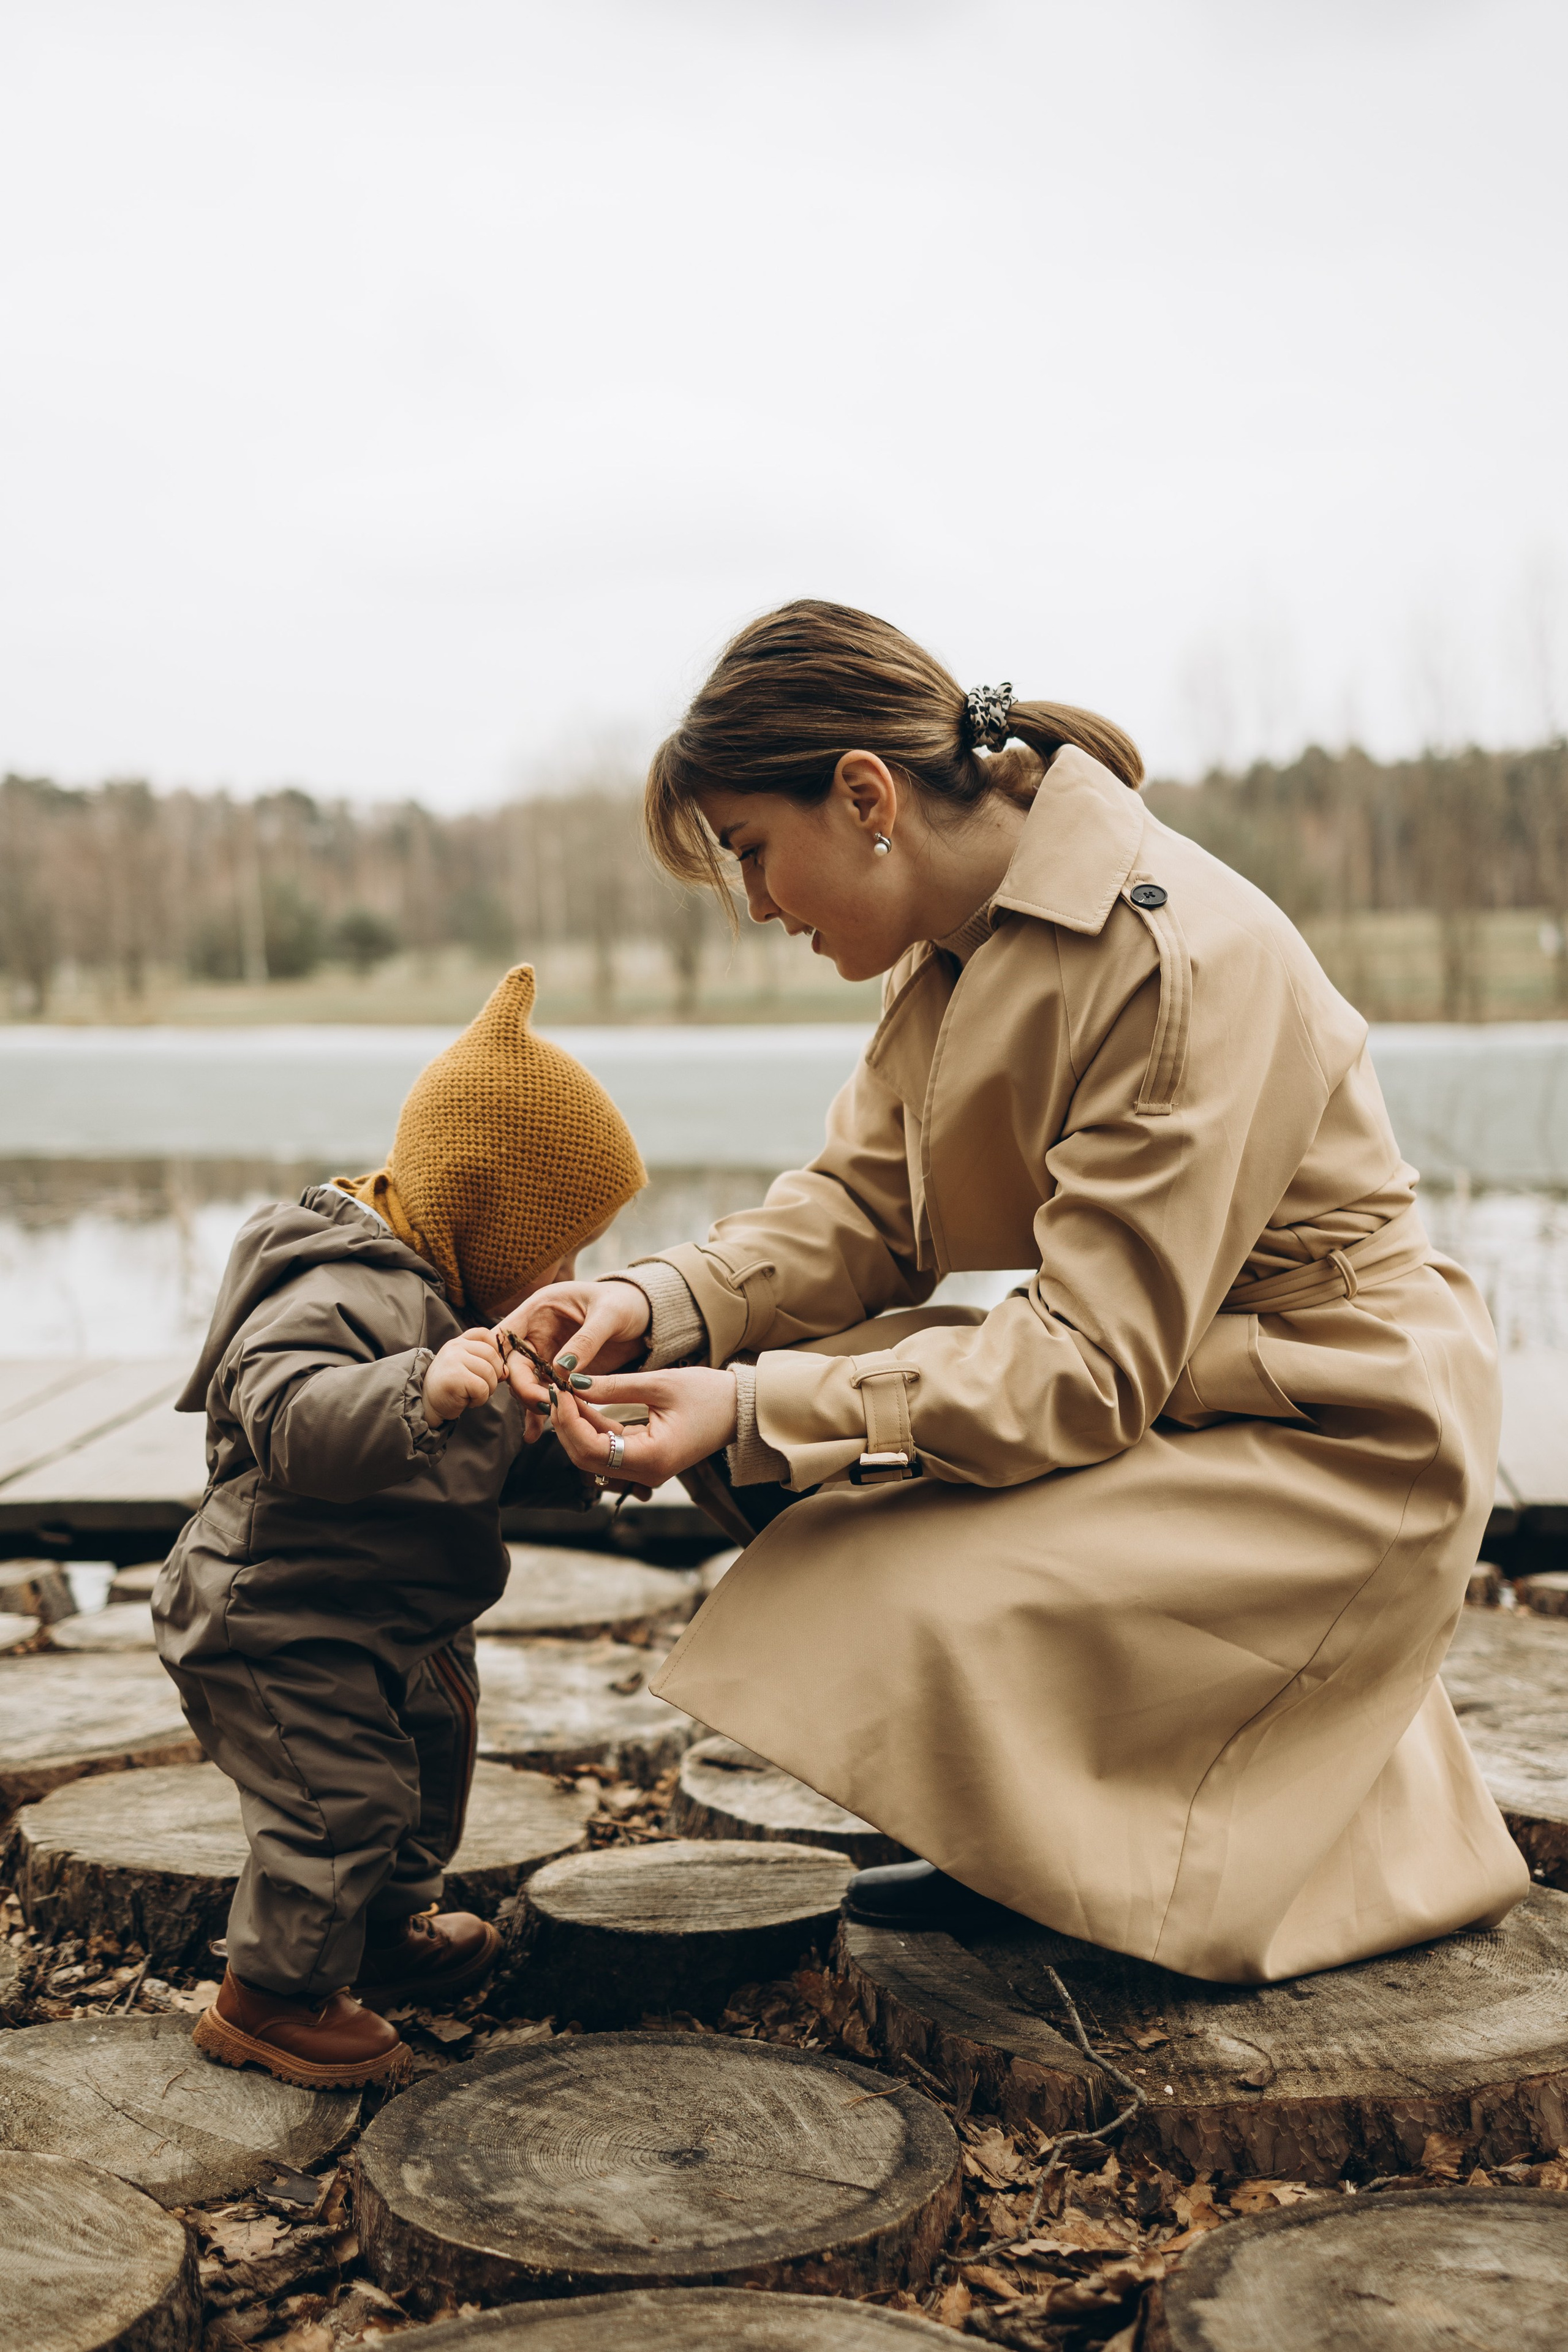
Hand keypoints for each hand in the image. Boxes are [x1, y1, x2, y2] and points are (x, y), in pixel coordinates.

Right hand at [422, 1330, 503, 1428]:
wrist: (426, 1404)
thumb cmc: (450, 1387)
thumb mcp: (467, 1369)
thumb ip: (486, 1365)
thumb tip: (506, 1371)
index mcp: (459, 1342)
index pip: (485, 1334)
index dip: (496, 1349)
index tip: (492, 1366)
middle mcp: (455, 1347)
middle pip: (492, 1355)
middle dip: (494, 1375)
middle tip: (483, 1387)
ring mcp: (454, 1360)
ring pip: (489, 1373)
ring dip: (487, 1390)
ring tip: (473, 1395)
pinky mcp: (455, 1377)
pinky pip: (482, 1388)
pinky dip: (480, 1399)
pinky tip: (468, 1401)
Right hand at [495, 1279, 651, 1427]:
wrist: (644, 1314)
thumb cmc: (625, 1302)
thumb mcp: (609, 1314)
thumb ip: (586, 1340)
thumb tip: (562, 1369)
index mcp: (540, 1308)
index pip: (506, 1333)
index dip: (500, 1356)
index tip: (509, 1379)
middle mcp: (537, 1332)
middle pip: (513, 1364)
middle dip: (525, 1386)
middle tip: (547, 1404)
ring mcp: (547, 1353)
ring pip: (527, 1383)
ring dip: (534, 1402)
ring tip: (550, 1419)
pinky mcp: (559, 1372)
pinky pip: (544, 1393)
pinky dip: (541, 1412)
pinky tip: (536, 1433)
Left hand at [545, 1368, 738, 1492]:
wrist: (741, 1408)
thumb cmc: (709, 1394)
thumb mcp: (659, 1383)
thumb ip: (613, 1386)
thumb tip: (573, 1382)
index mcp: (652, 1457)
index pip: (590, 1448)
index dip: (568, 1419)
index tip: (558, 1389)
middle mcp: (646, 1472)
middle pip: (586, 1459)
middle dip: (566, 1425)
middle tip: (556, 1390)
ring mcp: (646, 1470)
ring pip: (593, 1456)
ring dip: (576, 1427)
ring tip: (567, 1392)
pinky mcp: (646, 1461)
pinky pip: (608, 1450)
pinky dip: (592, 1429)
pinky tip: (583, 1403)